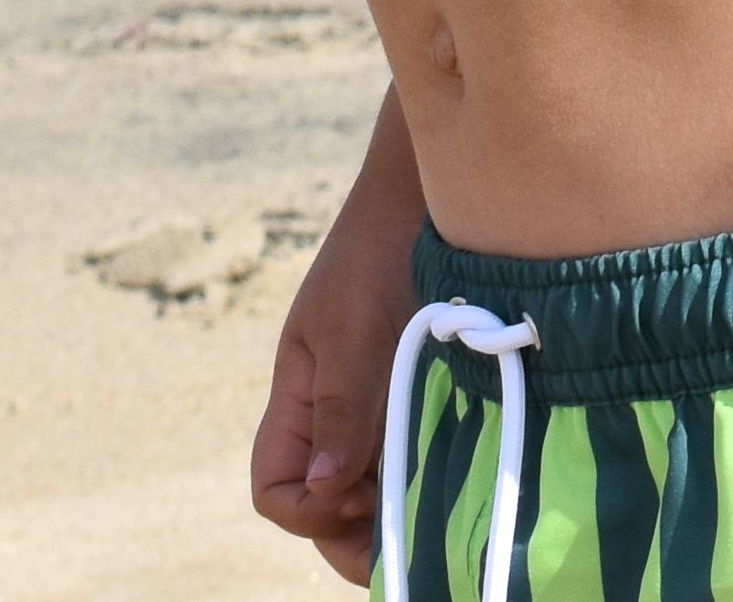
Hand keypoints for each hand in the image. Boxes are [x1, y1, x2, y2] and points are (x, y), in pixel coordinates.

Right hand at [253, 147, 423, 583]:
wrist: (433, 200)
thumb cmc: (379, 253)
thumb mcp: (351, 329)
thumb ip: (338, 408)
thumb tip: (323, 489)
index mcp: (297, 399)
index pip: (274, 489)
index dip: (307, 511)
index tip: (357, 492)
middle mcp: (331, 415)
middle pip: (322, 506)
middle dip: (356, 532)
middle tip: (408, 529)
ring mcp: (375, 410)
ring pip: (371, 491)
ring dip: (399, 508)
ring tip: (438, 506)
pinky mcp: (419, 397)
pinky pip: (412, 461)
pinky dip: (429, 480)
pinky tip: (459, 474)